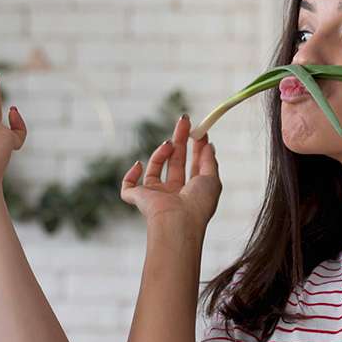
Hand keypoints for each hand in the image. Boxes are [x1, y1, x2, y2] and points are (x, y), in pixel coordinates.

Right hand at [120, 115, 220, 231]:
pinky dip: (131, 174)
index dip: (196, 148)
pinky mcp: (138, 199)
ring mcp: (155, 196)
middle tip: (184, 119)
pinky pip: (128, 186)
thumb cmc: (198, 204)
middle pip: (175, 162)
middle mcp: (173, 194)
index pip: (193, 166)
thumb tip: (207, 144)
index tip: (200, 131)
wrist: (178, 222)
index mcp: (191, 192)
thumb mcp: (212, 179)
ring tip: (169, 143)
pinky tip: (139, 164)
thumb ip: (209, 161)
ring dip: (162, 152)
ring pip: (155, 167)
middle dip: (179, 140)